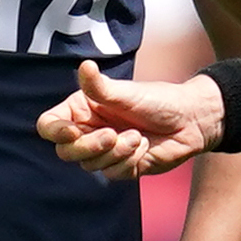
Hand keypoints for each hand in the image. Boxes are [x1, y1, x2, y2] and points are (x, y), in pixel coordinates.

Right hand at [36, 61, 223, 177]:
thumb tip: (84, 66)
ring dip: (116, 152)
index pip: (50, 126)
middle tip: (112, 135)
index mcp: (82, 110)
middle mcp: (88, 131)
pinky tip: (144, 147)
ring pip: (90, 165)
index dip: (56, 131)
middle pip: (66, 151)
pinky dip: (129, 161)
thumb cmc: (158, 100)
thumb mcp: (127, 93)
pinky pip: (112, 174)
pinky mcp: (120, 167)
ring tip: (139, 136)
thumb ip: (101, 87)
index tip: (71, 131)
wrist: (189, 121)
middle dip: (88, 147)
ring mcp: (103, 152)